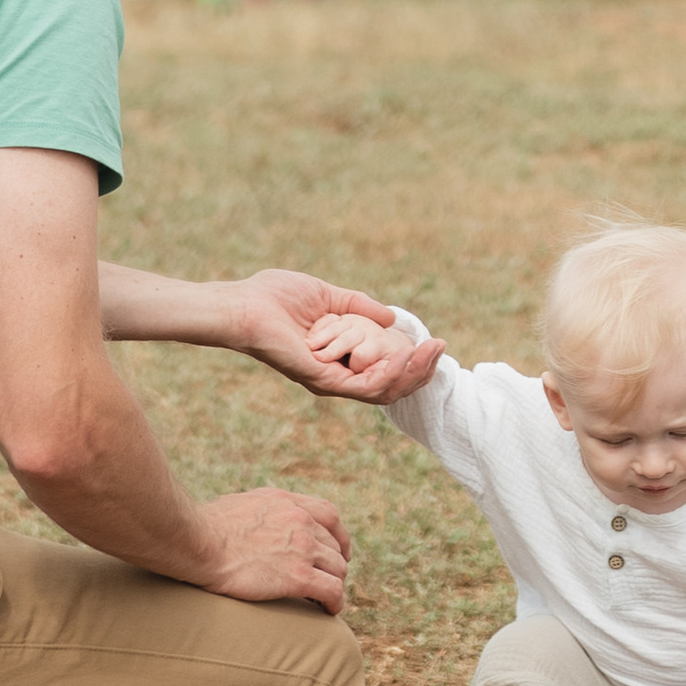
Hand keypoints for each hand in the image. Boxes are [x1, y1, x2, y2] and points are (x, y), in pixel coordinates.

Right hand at [185, 485, 354, 610]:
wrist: (200, 542)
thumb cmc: (206, 526)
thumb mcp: (241, 503)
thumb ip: (261, 509)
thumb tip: (258, 518)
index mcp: (287, 503)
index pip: (329, 514)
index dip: (338, 535)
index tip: (337, 550)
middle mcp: (301, 520)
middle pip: (334, 546)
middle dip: (333, 564)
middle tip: (326, 580)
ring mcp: (303, 548)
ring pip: (338, 569)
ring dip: (334, 584)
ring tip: (325, 600)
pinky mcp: (299, 576)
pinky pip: (332, 590)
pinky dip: (335, 602)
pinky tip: (329, 611)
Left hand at [231, 271, 442, 400]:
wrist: (245, 306)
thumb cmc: (275, 297)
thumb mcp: (328, 295)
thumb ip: (358, 305)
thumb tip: (391, 317)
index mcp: (339, 357)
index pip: (384, 369)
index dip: (412, 361)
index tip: (434, 342)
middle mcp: (336, 374)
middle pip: (390, 385)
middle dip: (420, 370)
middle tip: (440, 349)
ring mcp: (330, 380)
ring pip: (382, 390)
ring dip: (411, 373)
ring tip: (429, 353)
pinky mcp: (322, 381)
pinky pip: (363, 387)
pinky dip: (388, 375)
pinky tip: (403, 357)